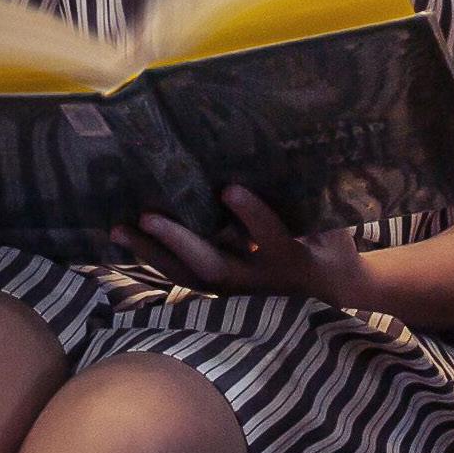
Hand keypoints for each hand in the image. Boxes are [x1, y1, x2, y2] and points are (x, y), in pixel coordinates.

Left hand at [129, 185, 365, 307]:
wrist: (334, 295)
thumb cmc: (333, 250)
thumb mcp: (332, 229)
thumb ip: (312, 205)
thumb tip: (292, 158)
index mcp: (291, 260)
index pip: (270, 238)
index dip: (252, 216)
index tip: (229, 188)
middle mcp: (258, 281)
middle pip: (212, 265)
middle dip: (179, 241)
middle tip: (148, 215)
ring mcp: (236, 292)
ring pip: (188, 276)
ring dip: (152, 253)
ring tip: (119, 229)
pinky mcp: (220, 294)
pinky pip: (182, 277)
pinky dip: (154, 259)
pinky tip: (127, 239)